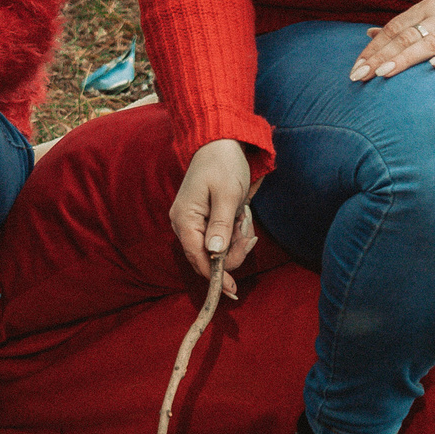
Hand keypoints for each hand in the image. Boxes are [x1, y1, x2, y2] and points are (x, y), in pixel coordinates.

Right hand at [170, 138, 258, 297]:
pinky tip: (241, 216)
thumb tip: (215, 253)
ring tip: (245, 217)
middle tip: (250, 236)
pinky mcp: (203, 219)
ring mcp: (193, 222)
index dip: (216, 276)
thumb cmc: (223, 164)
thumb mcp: (227, 194)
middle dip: (233, 252)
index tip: (233, 290)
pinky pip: (220, 237)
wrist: (220, 142)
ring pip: (217, 249)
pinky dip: (234, 232)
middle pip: (208, 258)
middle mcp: (184, 224)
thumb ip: (221, 225)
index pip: (198, 258)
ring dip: (236, 240)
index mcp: (185, 220)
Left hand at [353, 0, 434, 79]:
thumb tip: (368, 34)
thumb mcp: (429, 15)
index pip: (394, 28)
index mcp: (427, 8)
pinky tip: (434, 67)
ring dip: (406, 58)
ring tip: (385, 73)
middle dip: (382, 57)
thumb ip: (402, 27)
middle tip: (362, 76)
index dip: (374, 48)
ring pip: (432, 43)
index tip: (356, 68)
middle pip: (407, 36)